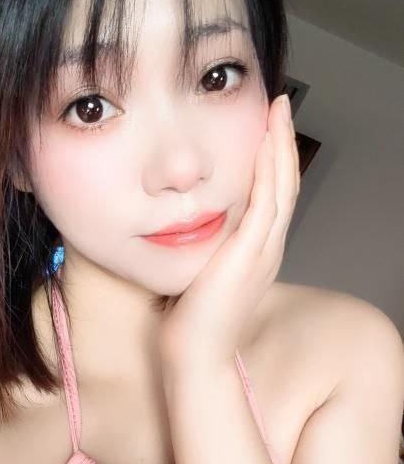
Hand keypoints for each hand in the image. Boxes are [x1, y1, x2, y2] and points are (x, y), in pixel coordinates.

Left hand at [158, 94, 300, 368]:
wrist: (193, 356)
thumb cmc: (189, 323)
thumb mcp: (199, 276)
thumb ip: (200, 252)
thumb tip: (180, 230)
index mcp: (256, 254)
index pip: (271, 198)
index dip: (270, 162)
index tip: (262, 130)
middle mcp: (267, 249)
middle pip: (284, 185)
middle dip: (281, 143)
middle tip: (278, 107)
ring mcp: (264, 251)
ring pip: (282, 186)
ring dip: (280, 145)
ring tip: (277, 110)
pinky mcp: (252, 252)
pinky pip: (269, 199)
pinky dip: (270, 167)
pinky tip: (266, 138)